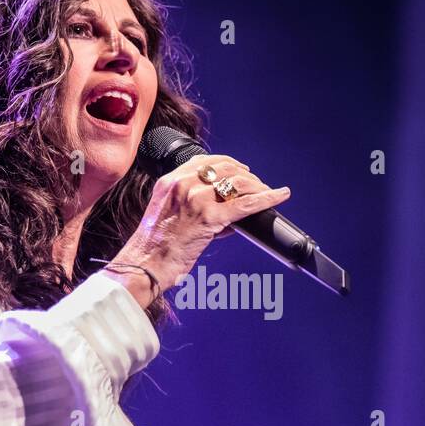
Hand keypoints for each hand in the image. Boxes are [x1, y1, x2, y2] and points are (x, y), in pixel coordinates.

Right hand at [106, 154, 290, 301]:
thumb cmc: (154, 247)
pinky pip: (245, 205)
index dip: (228, 164)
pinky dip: (267, 198)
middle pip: (225, 168)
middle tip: (257, 184)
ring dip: (257, 186)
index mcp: (170, 181)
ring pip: (238, 183)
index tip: (240, 170)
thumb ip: (191, 204)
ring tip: (267, 192)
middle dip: (246, 175)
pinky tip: (279, 195)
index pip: (205, 161)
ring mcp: (196, 199)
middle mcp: (183, 184)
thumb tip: (224, 209)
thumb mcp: (167, 214)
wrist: (145, 264)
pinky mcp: (209, 217)